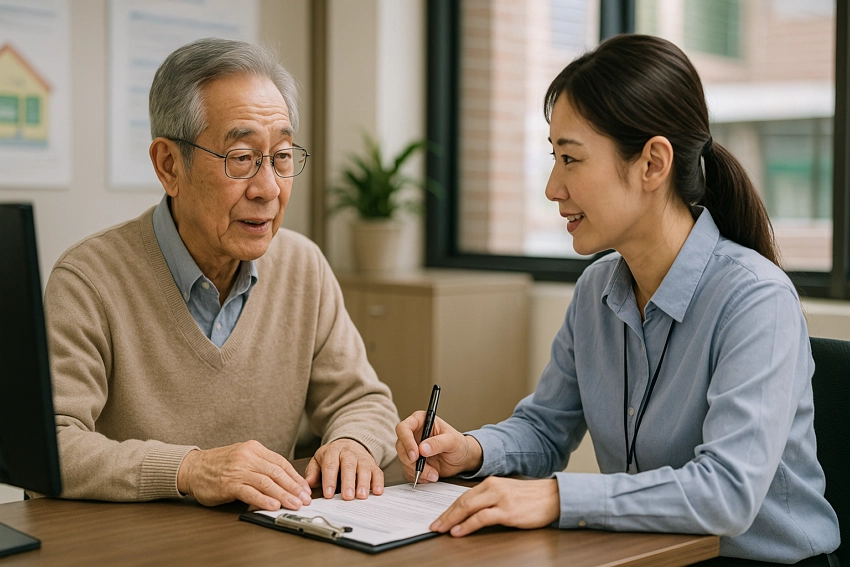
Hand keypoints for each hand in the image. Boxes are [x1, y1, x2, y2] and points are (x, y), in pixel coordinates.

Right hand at [177, 440, 311, 510]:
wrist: (192, 467)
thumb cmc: (218, 465)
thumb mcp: (243, 457)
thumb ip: (261, 466)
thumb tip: (284, 482)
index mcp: (254, 448)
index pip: (281, 463)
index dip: (295, 477)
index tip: (305, 488)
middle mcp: (248, 457)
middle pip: (277, 473)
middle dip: (294, 487)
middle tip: (305, 499)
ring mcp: (238, 470)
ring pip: (267, 482)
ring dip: (284, 495)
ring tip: (294, 504)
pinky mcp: (229, 484)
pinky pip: (250, 492)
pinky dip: (264, 500)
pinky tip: (273, 506)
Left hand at [304, 438, 383, 500]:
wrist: (349, 443)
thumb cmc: (332, 456)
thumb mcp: (319, 460)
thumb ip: (313, 472)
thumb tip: (308, 484)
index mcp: (333, 452)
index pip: (330, 465)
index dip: (330, 480)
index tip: (328, 494)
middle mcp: (349, 453)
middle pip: (349, 466)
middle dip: (348, 482)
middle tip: (347, 496)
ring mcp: (362, 458)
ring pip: (364, 469)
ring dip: (364, 483)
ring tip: (361, 495)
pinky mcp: (373, 465)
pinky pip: (377, 472)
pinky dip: (378, 482)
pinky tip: (377, 491)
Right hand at [395, 412, 482, 483]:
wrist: (462, 459)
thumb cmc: (459, 444)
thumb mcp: (452, 441)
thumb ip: (438, 443)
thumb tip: (423, 448)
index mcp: (421, 422)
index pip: (404, 428)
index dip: (406, 441)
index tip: (415, 454)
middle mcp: (414, 434)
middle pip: (400, 446)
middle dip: (410, 460)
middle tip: (421, 468)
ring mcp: (412, 449)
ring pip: (404, 461)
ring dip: (417, 470)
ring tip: (433, 473)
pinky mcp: (413, 463)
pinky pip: (408, 471)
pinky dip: (418, 476)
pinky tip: (430, 476)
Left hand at [431, 477, 559, 536]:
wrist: (553, 497)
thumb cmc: (531, 498)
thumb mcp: (506, 493)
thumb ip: (489, 499)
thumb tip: (469, 512)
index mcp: (491, 483)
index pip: (463, 496)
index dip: (449, 508)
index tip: (439, 517)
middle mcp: (493, 488)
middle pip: (462, 501)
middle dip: (446, 515)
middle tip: (434, 525)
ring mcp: (500, 499)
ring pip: (468, 507)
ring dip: (452, 520)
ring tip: (441, 529)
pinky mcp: (508, 511)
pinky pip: (482, 518)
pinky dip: (467, 525)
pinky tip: (459, 531)